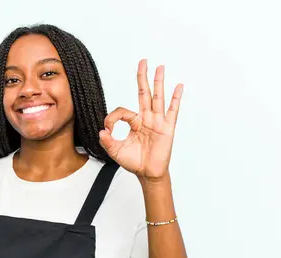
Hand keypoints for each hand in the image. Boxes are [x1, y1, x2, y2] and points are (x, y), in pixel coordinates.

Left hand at [99, 59, 183, 180]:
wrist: (148, 173)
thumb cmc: (134, 162)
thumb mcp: (116, 151)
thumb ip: (107, 141)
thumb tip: (102, 131)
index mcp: (135, 123)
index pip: (122, 111)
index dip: (112, 118)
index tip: (107, 129)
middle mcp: (147, 119)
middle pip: (144, 93)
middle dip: (143, 77)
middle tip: (143, 61)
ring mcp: (158, 122)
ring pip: (157, 98)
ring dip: (158, 82)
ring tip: (160, 67)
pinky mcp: (167, 128)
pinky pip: (172, 111)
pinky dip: (175, 98)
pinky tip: (178, 86)